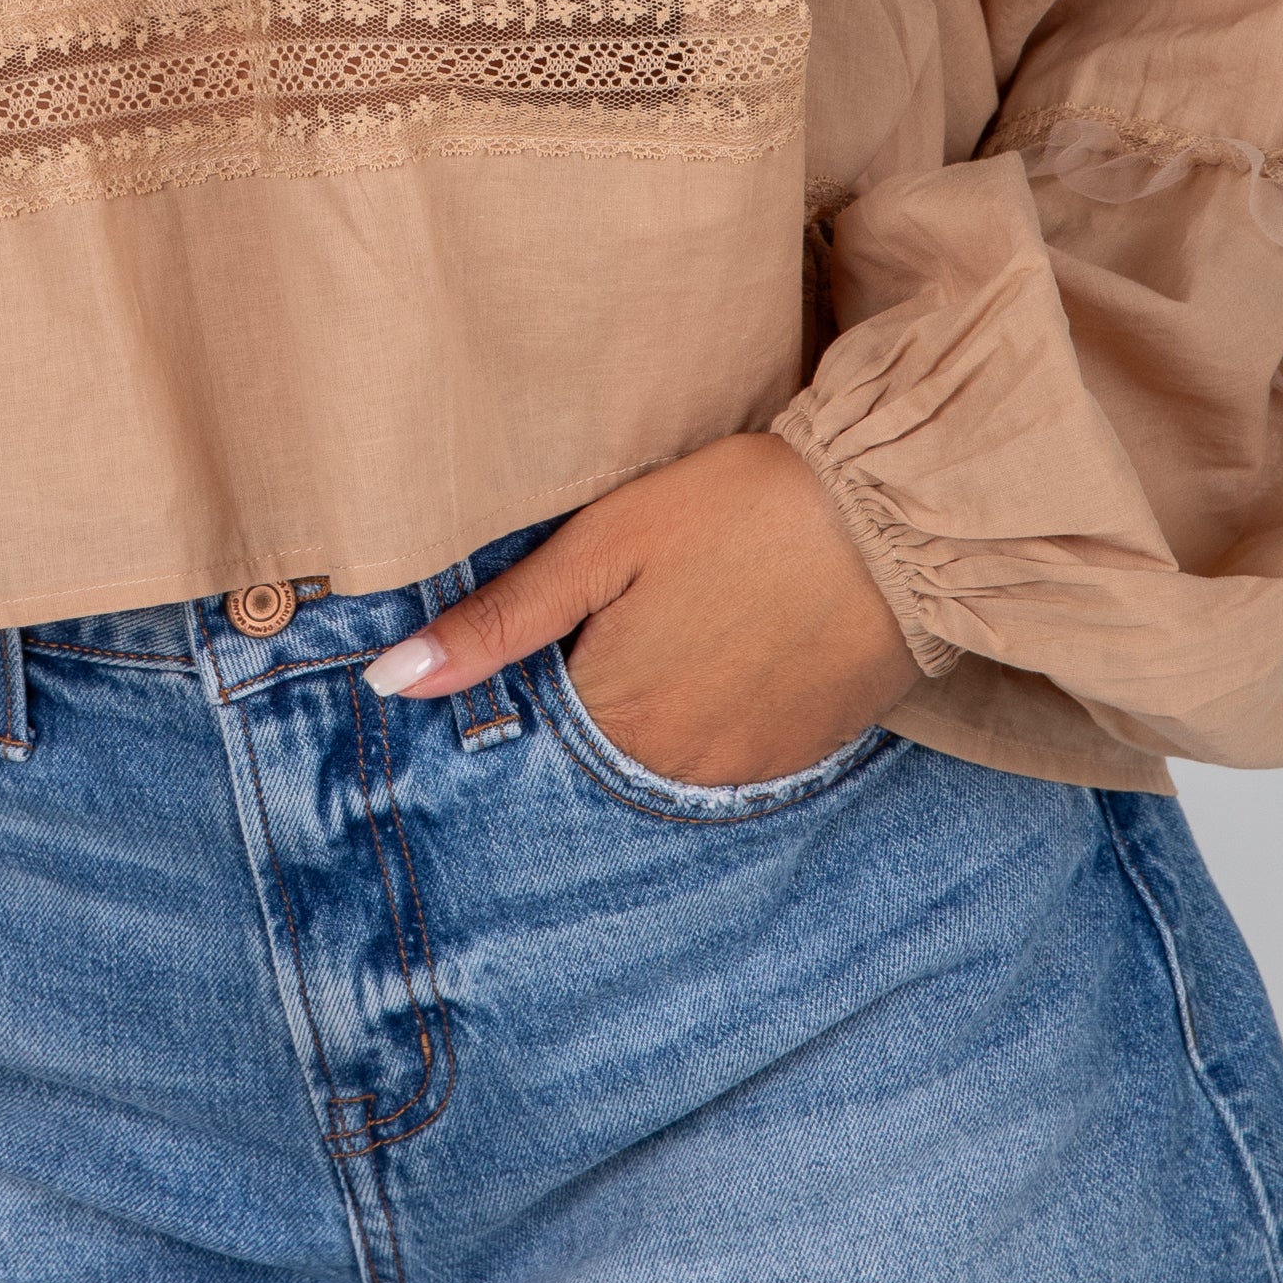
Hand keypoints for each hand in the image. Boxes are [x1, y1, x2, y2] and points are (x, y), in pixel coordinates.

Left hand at [363, 431, 921, 784]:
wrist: (892, 515)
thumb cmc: (737, 510)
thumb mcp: (602, 545)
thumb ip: (500, 621)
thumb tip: (390, 682)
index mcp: (614, 719)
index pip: (531, 739)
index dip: (531, 683)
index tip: (555, 634)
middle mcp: (677, 770)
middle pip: (597, 753)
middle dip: (590, 698)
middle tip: (628, 615)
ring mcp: (746, 772)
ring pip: (663, 759)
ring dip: (654, 711)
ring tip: (682, 625)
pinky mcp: (804, 756)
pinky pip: (730, 757)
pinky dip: (714, 715)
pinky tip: (729, 648)